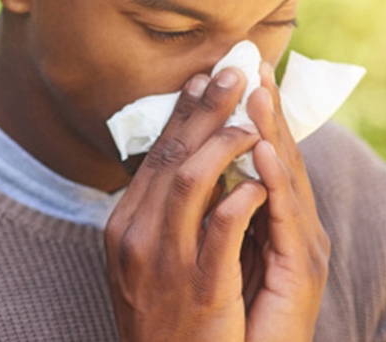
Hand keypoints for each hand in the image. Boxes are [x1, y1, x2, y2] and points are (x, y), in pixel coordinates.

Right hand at [105, 68, 266, 341]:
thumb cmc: (164, 314)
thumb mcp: (146, 259)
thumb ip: (160, 213)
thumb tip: (186, 163)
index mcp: (124, 224)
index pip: (155, 155)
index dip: (183, 113)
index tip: (204, 78)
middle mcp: (136, 235)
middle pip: (172, 154)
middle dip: (206, 109)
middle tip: (234, 71)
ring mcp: (164, 261)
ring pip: (190, 180)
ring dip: (226, 143)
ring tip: (254, 121)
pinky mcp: (199, 287)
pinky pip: (221, 230)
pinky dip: (242, 198)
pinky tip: (261, 180)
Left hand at [239, 61, 330, 341]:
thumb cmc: (228, 312)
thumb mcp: (217, 248)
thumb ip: (215, 207)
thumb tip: (193, 164)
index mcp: (274, 215)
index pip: (260, 152)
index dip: (248, 111)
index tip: (232, 70)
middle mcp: (293, 223)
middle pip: (278, 154)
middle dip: (265, 107)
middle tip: (252, 62)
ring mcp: (302, 245)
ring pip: (286, 177)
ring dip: (271, 131)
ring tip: (257, 92)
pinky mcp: (302, 269)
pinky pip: (284, 219)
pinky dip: (273, 182)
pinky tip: (261, 152)